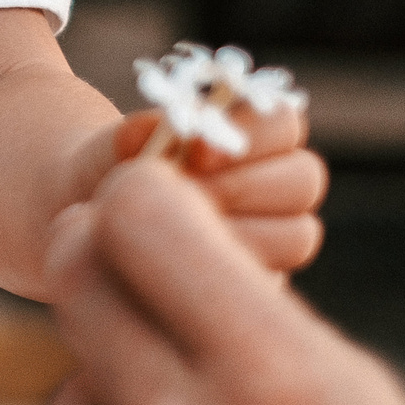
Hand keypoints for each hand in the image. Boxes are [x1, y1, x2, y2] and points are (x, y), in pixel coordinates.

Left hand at [2, 161, 404, 404]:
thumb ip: (243, 308)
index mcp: (269, 378)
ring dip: (102, 398)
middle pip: (75, 276)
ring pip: (59, 387)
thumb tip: (146, 221)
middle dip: (105, 268)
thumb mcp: (349, 394)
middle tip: (143, 292)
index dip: (148, 204)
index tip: (163, 218)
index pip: (134, 214)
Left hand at [105, 97, 326, 271]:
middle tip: (186, 195)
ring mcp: (278, 235)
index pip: (283, 122)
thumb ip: (130, 136)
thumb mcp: (108, 155)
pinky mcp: (266, 281)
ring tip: (181, 231)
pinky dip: (233, 271)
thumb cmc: (115, 179)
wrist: (99, 231)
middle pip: (304, 178)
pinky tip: (186, 267)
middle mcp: (275, 185)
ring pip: (300, 233)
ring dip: (245, 232)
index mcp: (250, 137)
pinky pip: (277, 280)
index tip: (196, 151)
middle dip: (245, 186)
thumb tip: (155, 127)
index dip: (252, 132)